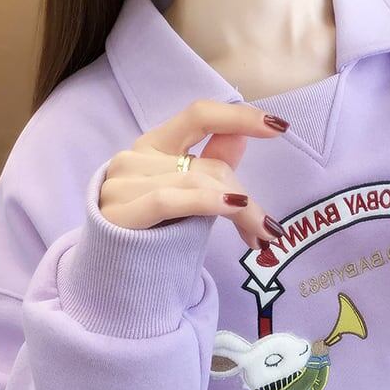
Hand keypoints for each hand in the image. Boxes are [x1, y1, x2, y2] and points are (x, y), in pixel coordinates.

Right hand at [99, 99, 288, 248]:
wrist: (111, 275)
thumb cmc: (153, 232)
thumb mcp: (188, 193)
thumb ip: (211, 164)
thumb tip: (241, 137)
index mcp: (155, 144)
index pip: (200, 115)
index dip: (239, 117)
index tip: (278, 126)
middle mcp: (135, 156)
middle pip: (208, 166)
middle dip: (244, 196)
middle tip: (268, 229)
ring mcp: (123, 183)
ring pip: (196, 184)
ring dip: (239, 211)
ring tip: (262, 236)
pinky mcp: (119, 212)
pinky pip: (171, 200)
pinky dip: (207, 202)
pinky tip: (235, 208)